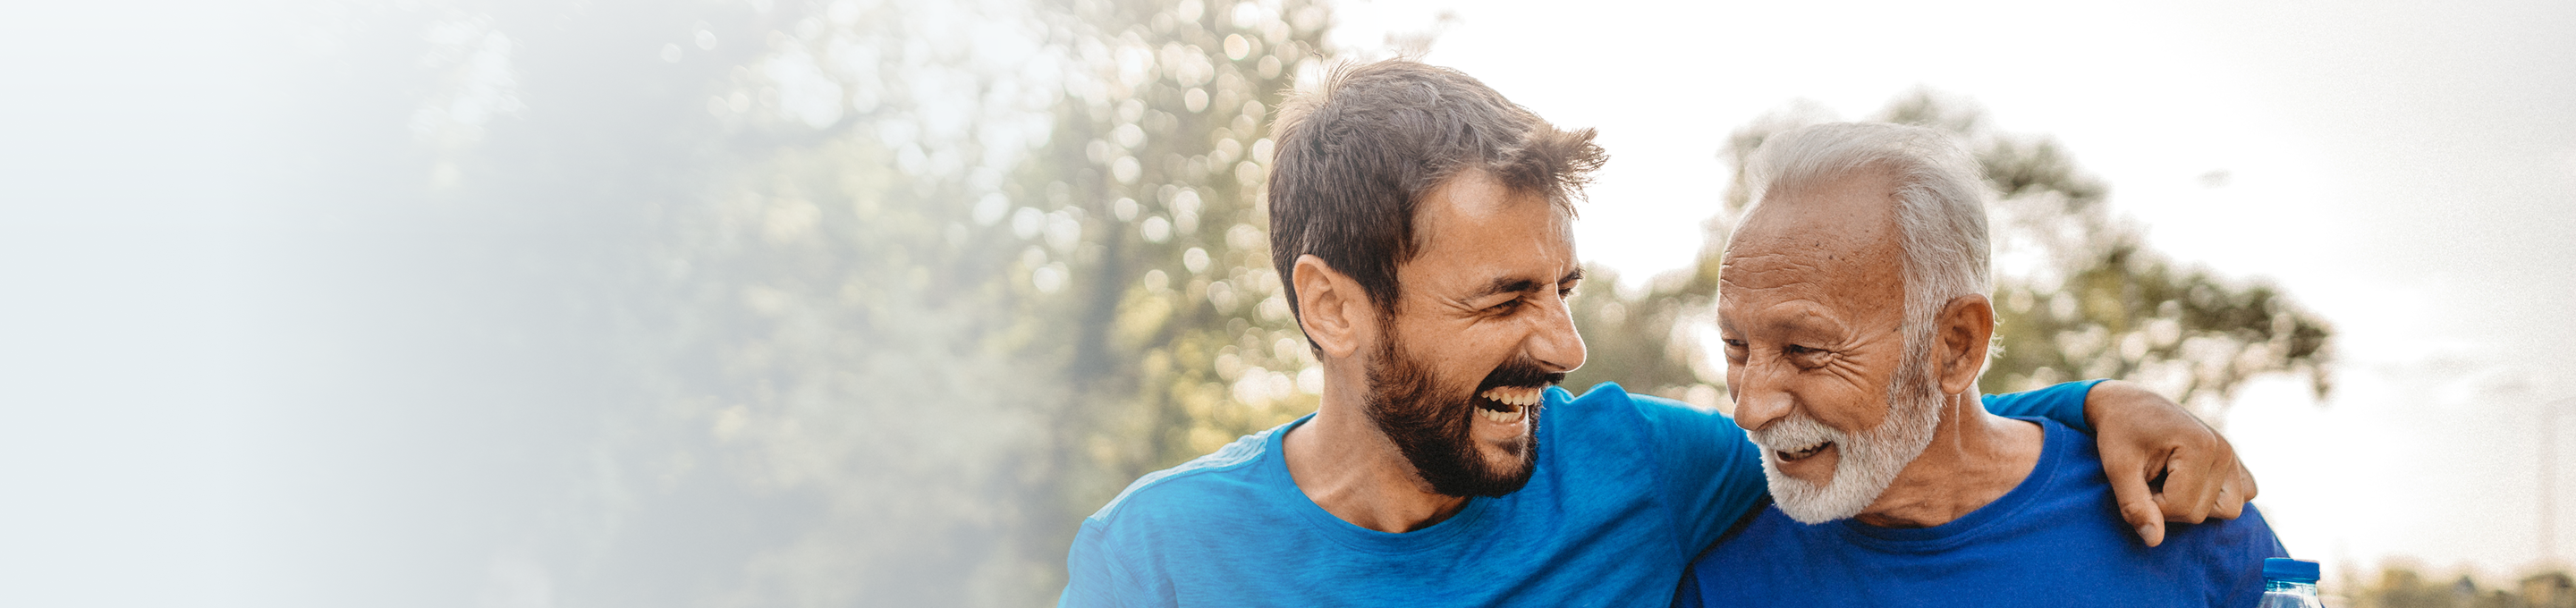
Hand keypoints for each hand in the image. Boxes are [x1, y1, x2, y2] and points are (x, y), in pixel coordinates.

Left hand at [2084, 380, 2257, 546]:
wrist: (2128, 405)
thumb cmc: (2120, 433)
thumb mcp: (2117, 468)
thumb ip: (2134, 505)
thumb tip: (2154, 541)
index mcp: (2201, 446)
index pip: (2182, 508)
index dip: (2151, 505)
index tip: (2137, 481)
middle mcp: (2225, 451)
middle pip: (2201, 513)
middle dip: (2168, 505)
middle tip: (2150, 477)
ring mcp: (2234, 457)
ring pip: (2226, 510)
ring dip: (2192, 503)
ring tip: (2168, 479)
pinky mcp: (2236, 464)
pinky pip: (2240, 496)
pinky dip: (2215, 497)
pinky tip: (2190, 480)